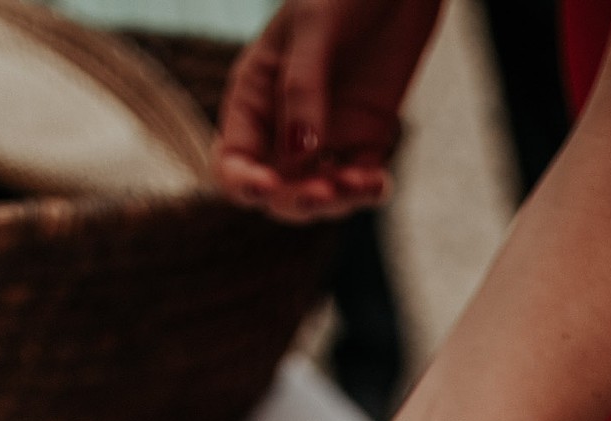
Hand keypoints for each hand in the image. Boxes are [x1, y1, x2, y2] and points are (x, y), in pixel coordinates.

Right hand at [215, 0, 442, 221]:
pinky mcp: (365, 139)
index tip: (267, 186)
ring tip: (360, 184)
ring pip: (319, 195)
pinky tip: (378, 183)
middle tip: (323, 193)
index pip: (232, 161)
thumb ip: (302, 91)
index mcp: (254, 97)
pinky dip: (368, 191)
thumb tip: (298, 156)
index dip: (243, 184)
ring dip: (337, 202)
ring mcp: (326, 136)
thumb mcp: (314, 29)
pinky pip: (359, 182)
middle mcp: (284, 126)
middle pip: (276, 190)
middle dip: (296, 201)